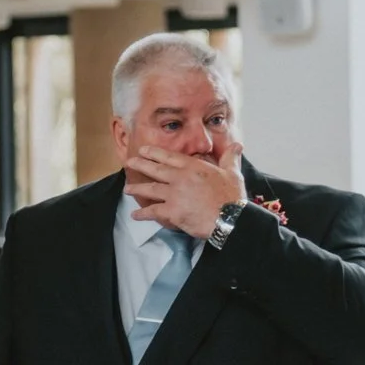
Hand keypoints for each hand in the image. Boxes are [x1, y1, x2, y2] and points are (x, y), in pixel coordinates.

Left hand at [125, 143, 248, 241]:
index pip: (169, 157)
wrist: (229, 218)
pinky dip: (142, 213)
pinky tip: (135, 214)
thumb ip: (230, 158)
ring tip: (127, 189)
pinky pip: (153, 211)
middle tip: (128, 162)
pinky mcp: (172, 212)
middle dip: (140, 165)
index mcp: (193, 167)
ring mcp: (174, 195)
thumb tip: (237, 145)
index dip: (154, 153)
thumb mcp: (232, 173)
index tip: (144, 150)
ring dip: (137, 189)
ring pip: (150, 189)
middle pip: (155, 169)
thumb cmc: (231, 197)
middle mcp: (180, 178)